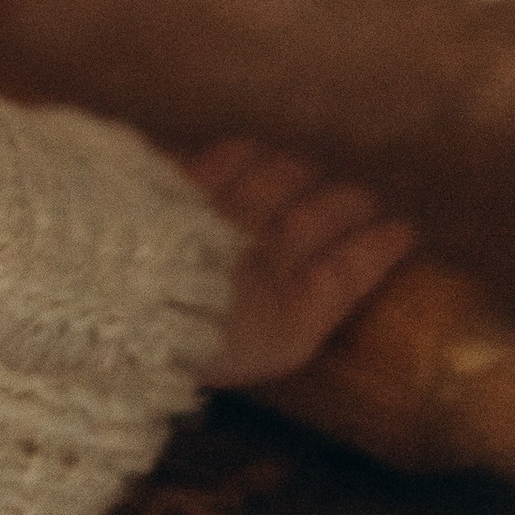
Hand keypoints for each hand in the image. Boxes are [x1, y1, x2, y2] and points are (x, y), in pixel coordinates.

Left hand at [183, 138, 416, 389]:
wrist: (110, 307)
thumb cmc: (176, 355)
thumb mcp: (250, 361)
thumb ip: (288, 321)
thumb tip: (311, 292)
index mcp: (292, 316)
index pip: (353, 270)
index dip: (381, 247)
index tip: (405, 229)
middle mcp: (271, 254)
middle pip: (327, 213)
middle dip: (351, 203)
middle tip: (363, 198)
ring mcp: (230, 210)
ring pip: (283, 174)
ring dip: (300, 173)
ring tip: (304, 172)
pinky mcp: (184, 180)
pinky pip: (231, 155)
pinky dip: (247, 155)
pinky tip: (250, 153)